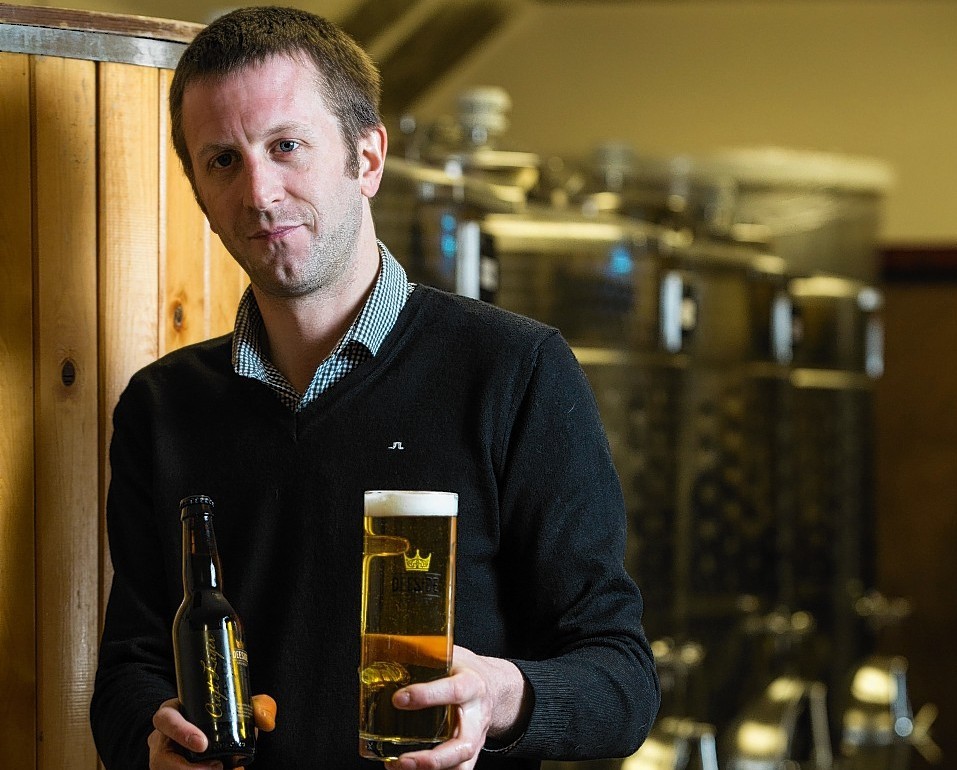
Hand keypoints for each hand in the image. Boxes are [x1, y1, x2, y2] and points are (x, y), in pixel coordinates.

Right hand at [148, 694, 276, 768]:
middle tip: (217, 767)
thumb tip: (266, 722)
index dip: (181, 732)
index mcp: (172, 713)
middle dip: (186, 769)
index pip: (165, 719)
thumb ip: (256, 707)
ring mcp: (163, 760)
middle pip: (161, 758)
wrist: (203, 732)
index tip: (203, 744)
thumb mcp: (235, 705)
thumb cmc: (217, 715)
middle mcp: (161, 739)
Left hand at [384, 646, 530, 769]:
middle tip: (402, 760)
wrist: (494, 686)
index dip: (426, 696)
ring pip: (462, 766)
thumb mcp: (450, 654)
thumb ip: (424, 654)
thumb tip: (385, 648)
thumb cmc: (465, 669)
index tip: (398, 699)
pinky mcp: (470, 753)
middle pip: (462, 746)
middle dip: (432, 759)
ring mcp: (476, 739)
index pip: (452, 692)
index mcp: (472, 685)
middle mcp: (477, 717)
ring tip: (398, 767)